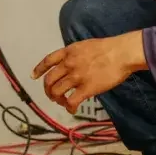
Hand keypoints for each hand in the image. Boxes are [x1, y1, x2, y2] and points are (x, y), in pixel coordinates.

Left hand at [31, 31, 146, 113]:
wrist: (121, 53)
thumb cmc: (109, 48)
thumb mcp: (86, 45)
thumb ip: (76, 54)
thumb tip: (73, 63)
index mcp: (68, 52)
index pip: (48, 61)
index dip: (39, 70)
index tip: (33, 76)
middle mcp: (69, 64)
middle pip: (49, 80)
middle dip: (48, 90)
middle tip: (52, 96)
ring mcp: (76, 77)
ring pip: (56, 92)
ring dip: (57, 100)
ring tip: (63, 102)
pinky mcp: (86, 89)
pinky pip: (71, 101)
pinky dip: (69, 108)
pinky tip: (73, 109)